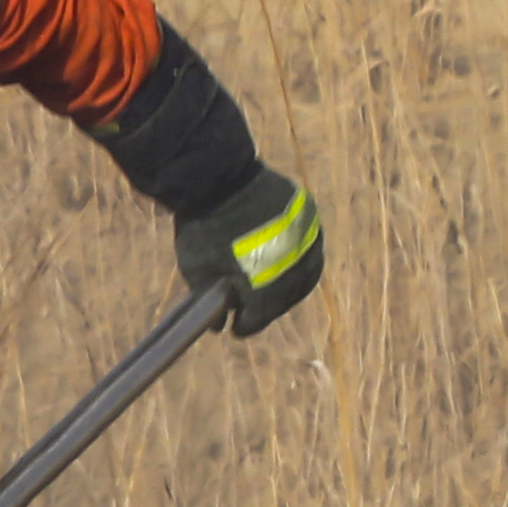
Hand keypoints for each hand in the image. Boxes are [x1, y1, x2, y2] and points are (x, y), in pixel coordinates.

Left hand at [183, 165, 319, 336]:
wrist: (217, 176)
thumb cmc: (202, 225)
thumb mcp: (197, 268)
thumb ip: (210, 300)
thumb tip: (220, 325)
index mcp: (267, 282)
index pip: (261, 315)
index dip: (248, 325)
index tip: (237, 330)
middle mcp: (295, 264)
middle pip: (286, 297)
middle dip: (268, 307)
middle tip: (252, 311)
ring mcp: (307, 239)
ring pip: (304, 273)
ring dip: (288, 286)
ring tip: (269, 291)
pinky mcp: (310, 218)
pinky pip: (309, 247)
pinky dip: (297, 260)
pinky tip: (283, 265)